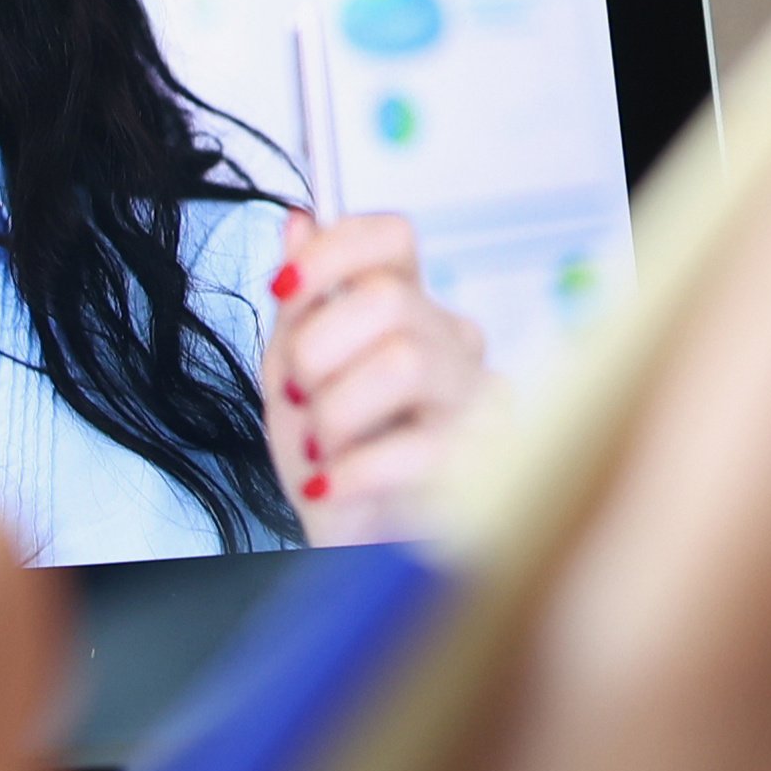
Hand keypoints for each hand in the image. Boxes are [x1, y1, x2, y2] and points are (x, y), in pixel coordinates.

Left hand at [254, 208, 476, 546]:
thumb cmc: (328, 460)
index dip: (333, 251)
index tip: (283, 290)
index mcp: (404, 310)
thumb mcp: (290, 378)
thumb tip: (298, 221)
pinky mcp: (486, 463)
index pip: (392, 236)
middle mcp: (451, 343)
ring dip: (336, 412)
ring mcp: (476, 399)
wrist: (346, 550)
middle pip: (389, 298)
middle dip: (318, 350)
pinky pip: (419, 446)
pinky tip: (333, 484)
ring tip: (321, 449)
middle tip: (301, 399)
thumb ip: (299, 305)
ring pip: (405, 361)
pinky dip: (354, 468)